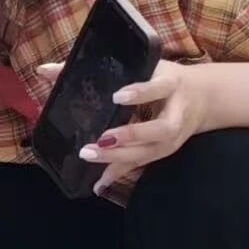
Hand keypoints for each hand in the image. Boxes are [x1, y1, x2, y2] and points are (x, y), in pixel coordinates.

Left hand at [35, 60, 211, 193]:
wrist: (205, 97)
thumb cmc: (163, 76)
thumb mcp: (143, 65)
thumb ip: (96, 68)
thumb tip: (44, 70)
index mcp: (171, 84)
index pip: (159, 88)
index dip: (141, 92)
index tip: (117, 95)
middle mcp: (176, 114)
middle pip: (159, 130)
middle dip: (131, 135)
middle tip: (101, 139)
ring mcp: (172, 137)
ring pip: (150, 151)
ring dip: (120, 157)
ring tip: (90, 156)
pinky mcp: (164, 151)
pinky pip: (141, 164)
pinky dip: (119, 173)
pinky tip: (98, 183)